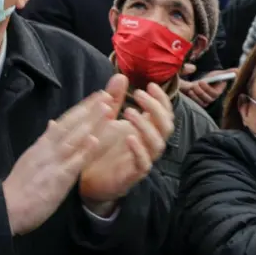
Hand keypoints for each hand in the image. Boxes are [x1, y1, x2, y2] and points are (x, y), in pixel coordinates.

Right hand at [1, 76, 121, 234]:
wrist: (6, 207)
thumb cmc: (19, 187)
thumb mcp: (30, 158)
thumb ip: (44, 142)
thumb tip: (52, 124)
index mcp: (42, 144)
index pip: (65, 121)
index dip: (82, 108)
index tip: (97, 97)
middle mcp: (48, 149)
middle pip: (72, 124)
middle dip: (90, 109)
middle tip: (107, 94)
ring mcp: (53, 162)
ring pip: (75, 138)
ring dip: (91, 123)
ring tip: (107, 109)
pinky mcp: (57, 179)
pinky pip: (73, 163)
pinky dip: (84, 151)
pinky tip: (95, 140)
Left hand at [79, 83, 174, 211]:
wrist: (88, 178)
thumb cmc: (102, 148)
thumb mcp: (106, 119)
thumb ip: (114, 99)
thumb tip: (121, 75)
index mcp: (145, 130)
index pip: (164, 113)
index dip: (162, 99)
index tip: (150, 84)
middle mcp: (148, 144)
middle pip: (167, 126)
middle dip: (156, 108)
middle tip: (139, 94)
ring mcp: (142, 159)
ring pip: (157, 144)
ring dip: (146, 126)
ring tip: (129, 112)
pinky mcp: (132, 175)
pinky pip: (143, 164)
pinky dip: (138, 150)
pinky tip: (129, 137)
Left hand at [179, 68, 234, 108]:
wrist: (202, 83)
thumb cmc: (212, 78)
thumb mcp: (218, 74)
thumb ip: (227, 73)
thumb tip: (238, 70)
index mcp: (218, 92)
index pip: (214, 93)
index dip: (207, 89)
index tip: (201, 81)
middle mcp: (212, 99)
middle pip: (208, 99)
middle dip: (201, 92)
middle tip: (194, 85)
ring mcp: (206, 102)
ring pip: (202, 102)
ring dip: (196, 96)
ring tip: (191, 88)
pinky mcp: (199, 103)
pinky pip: (196, 104)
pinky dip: (192, 99)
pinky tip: (189, 92)